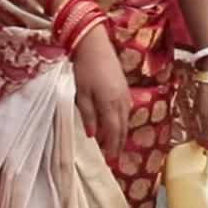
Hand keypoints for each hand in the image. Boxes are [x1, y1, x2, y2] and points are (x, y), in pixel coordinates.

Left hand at [69, 27, 129, 159]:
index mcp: (110, 105)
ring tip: (113, 146)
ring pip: (125, 121)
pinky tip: (114, 125)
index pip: (113, 133)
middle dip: (118, 145)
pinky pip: (125, 111)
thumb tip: (92, 135)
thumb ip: (88, 115)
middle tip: (113, 159)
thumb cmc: (85, 68)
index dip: (112, 148)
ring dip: (120, 134)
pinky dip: (121, 122)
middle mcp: (121, 102)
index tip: (109, 162)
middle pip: (122, 129)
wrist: (95, 45)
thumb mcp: (81, 94)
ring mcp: (125, 94)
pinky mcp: (124, 88)